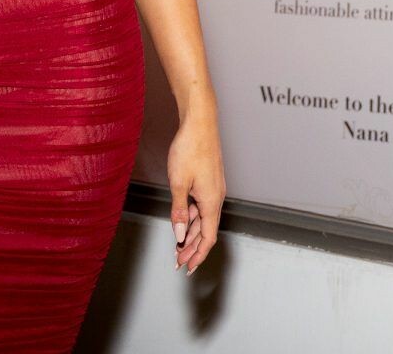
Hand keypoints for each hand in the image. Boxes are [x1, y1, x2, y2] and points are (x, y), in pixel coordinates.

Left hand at [169, 109, 224, 276]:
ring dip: (190, 233)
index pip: (207, 237)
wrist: (200, 122)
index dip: (198, 255)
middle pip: (205, 231)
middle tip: (178, 262)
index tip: (188, 269)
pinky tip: (180, 220)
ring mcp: (213, 189)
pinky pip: (201, 206)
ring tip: (176, 246)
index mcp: (211, 201)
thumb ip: (178, 210)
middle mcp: (216, 197)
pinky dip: (190, 217)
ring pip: (202, 218)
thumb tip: (178, 234)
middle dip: (192, 248)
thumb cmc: (190, 149)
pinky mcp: (208, 181)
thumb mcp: (179, 183)